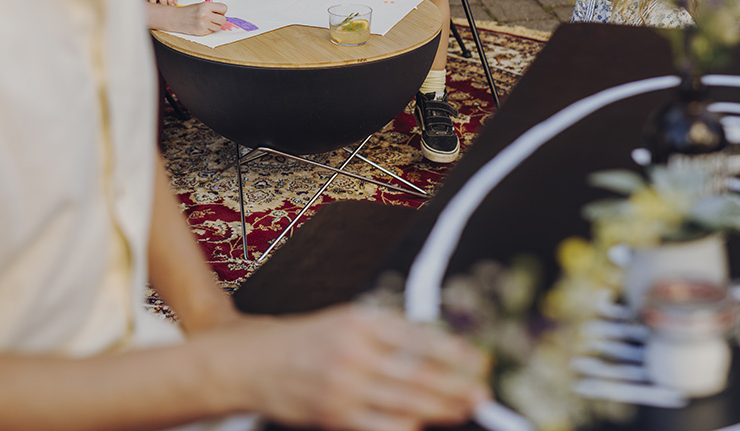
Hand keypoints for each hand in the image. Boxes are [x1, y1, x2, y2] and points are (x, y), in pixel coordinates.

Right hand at [171, 2, 227, 35]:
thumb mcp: (201, 5)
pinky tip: (201, 26)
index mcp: (206, 5)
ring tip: (207, 22)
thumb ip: (212, 8)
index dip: (222, 11)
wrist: (176, 18)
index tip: (218, 11)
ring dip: (214, 25)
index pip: (224, 8)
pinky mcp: (202, 32)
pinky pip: (211, 32)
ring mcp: (204, 24)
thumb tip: (224, 13)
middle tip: (215, 18)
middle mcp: (205, 15)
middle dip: (220, 19)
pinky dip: (208, 29)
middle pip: (223, 20)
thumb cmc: (189, 11)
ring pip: (218, 27)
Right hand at [220, 305, 488, 430]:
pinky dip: (407, 427)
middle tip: (482, 392)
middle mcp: (355, 352)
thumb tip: (440, 351)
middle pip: (419, 375)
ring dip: (441, 409)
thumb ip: (390, 334)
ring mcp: (345, 387)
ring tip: (464, 408)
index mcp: (361, 321)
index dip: (455, 352)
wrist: (257, 362)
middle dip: (457, 387)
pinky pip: (382, 427)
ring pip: (406, 404)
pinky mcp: (336, 416)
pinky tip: (421, 423)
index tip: (479, 359)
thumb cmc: (309, 339)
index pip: (419, 338)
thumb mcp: (349, 320)